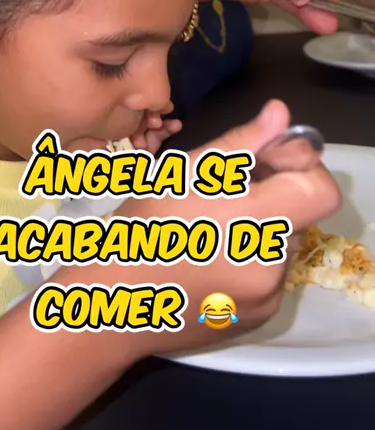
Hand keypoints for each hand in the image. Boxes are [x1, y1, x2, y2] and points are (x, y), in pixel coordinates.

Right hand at [68, 98, 340, 358]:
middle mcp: (270, 264)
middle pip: (301, 214)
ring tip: (213, 224)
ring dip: (262, 226)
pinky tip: (211, 255)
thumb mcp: (184, 173)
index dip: (300, 168)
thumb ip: (240, 144)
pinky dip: (252, 257)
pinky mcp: (260, 317)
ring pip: (285, 243)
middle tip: (228, 189)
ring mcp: (267, 296)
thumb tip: (280, 113)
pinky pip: (272, 274)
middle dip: (275, 194)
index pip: (320, 189)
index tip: (266, 161)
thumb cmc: (140, 228)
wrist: (111, 304)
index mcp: (252, 221)